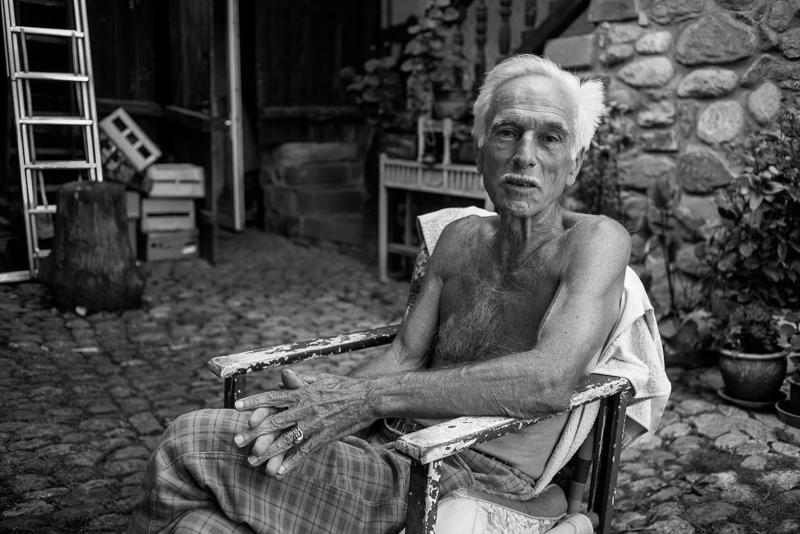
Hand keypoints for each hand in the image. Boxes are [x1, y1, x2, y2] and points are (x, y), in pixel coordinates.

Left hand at [233, 371, 375, 475]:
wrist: (367, 397)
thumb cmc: (343, 385)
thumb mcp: (320, 378)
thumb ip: (300, 381)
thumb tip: (284, 378)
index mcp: (302, 393)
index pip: (273, 397)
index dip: (254, 402)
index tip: (236, 407)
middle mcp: (305, 409)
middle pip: (274, 421)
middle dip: (253, 432)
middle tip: (236, 441)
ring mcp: (314, 425)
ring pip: (286, 440)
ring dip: (267, 452)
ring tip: (252, 461)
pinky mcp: (324, 437)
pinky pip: (305, 452)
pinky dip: (291, 462)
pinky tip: (279, 471)